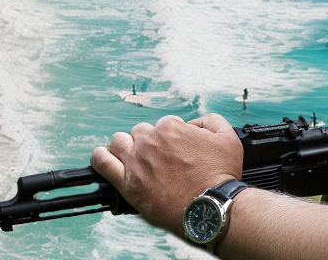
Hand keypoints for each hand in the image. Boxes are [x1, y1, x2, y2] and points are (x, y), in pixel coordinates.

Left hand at [91, 113, 242, 234]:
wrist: (211, 208)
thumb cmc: (220, 176)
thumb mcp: (227, 138)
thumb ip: (210, 120)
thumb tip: (194, 122)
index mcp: (171, 128)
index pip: (163, 125)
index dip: (171, 137)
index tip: (177, 151)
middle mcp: (150, 141)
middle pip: (140, 132)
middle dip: (149, 142)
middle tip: (161, 159)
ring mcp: (136, 161)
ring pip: (118, 142)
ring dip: (126, 147)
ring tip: (135, 159)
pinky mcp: (128, 183)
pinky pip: (102, 163)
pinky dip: (99, 158)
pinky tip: (102, 158)